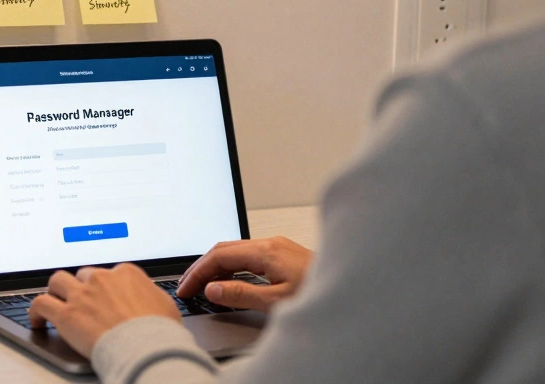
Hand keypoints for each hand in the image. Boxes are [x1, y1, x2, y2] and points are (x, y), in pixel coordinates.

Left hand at [28, 263, 180, 356]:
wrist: (146, 349)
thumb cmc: (159, 332)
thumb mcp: (164, 305)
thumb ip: (150, 295)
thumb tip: (150, 297)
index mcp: (125, 273)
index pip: (107, 273)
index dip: (102, 286)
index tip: (101, 295)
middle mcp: (101, 278)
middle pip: (82, 276)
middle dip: (81, 287)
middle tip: (80, 301)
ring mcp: (81, 295)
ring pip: (57, 282)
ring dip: (55, 291)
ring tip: (54, 301)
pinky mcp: (66, 314)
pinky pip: (41, 304)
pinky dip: (35, 311)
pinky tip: (37, 319)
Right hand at [175, 237, 312, 311]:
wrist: (358, 290)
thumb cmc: (324, 292)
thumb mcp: (278, 301)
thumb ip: (241, 294)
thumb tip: (213, 289)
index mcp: (266, 250)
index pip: (219, 256)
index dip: (197, 272)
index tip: (185, 288)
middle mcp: (271, 243)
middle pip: (224, 249)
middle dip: (201, 267)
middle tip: (186, 286)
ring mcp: (278, 247)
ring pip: (235, 251)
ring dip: (215, 267)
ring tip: (202, 286)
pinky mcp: (283, 254)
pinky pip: (247, 256)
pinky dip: (231, 268)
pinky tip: (228, 281)